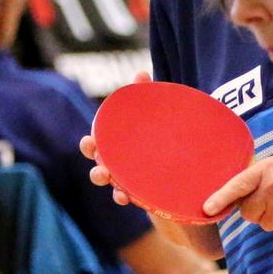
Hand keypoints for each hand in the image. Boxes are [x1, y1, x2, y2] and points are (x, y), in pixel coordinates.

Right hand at [80, 72, 152, 205]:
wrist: (183, 168)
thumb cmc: (159, 139)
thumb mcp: (155, 117)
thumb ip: (146, 95)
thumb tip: (141, 73)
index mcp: (116, 148)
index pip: (96, 147)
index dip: (88, 146)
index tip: (89, 143)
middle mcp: (118, 167)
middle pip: (100, 171)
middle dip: (97, 172)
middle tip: (102, 170)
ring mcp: (129, 183)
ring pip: (114, 189)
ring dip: (113, 191)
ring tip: (118, 191)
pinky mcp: (144, 195)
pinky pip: (132, 200)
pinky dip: (126, 198)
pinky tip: (128, 197)